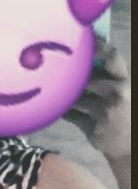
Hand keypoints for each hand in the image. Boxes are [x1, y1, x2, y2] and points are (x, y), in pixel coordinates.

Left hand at [63, 37, 130, 159]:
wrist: (129, 146)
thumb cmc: (125, 114)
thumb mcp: (124, 91)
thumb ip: (109, 77)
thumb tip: (83, 60)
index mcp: (125, 81)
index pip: (112, 56)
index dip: (97, 46)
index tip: (82, 42)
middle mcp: (116, 93)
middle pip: (88, 78)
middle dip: (75, 78)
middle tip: (61, 73)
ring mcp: (104, 112)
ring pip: (77, 98)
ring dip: (68, 95)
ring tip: (60, 92)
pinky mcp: (93, 129)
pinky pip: (71, 116)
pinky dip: (64, 111)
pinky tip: (61, 108)